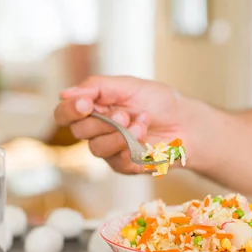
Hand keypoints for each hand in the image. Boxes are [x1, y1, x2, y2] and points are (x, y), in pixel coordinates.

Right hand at [54, 76, 202, 173]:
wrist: (187, 123)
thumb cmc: (159, 102)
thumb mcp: (128, 86)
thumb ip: (97, 88)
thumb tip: (66, 93)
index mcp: (94, 108)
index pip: (64, 113)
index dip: (69, 110)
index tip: (85, 104)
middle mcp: (97, 130)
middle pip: (78, 131)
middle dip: (101, 122)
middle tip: (124, 114)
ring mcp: (109, 149)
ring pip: (96, 148)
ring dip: (119, 135)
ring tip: (142, 124)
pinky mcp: (123, 165)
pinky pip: (116, 161)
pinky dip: (131, 148)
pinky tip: (146, 138)